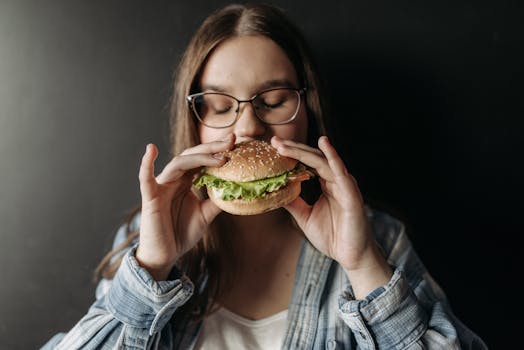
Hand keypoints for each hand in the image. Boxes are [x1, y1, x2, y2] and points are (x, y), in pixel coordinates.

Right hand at [135, 134, 234, 279]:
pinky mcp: (150, 197)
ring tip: (219, 156)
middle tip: (231, 140)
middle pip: (192, 156)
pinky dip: (147, 164)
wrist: (165, 255)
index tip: (236, 143)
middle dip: (212, 147)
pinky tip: (151, 149)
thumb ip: (217, 201)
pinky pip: (146, 178)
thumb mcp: (206, 215)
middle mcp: (173, 179)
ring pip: (178, 163)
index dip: (217, 151)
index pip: (202, 160)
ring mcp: (161, 186)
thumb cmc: (181, 233)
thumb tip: (237, 190)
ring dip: (199, 157)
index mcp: (185, 181)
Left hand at [271, 135, 391, 297]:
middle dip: (293, 148)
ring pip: (323, 161)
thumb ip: (293, 202)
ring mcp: (344, 185)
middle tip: (274, 140)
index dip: (291, 154)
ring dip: (303, 151)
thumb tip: (275, 190)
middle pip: (313, 157)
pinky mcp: (351, 192)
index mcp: (327, 184)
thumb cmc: (332, 236)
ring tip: (285, 145)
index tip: (273, 146)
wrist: (351, 256)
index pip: (307, 163)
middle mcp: (336, 180)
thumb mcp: (305, 216)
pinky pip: (341, 171)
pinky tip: (324, 143)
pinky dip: (332, 156)